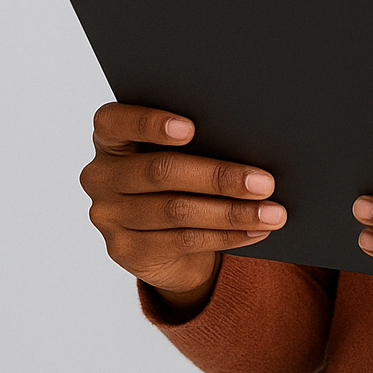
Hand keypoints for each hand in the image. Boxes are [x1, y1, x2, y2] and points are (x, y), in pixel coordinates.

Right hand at [80, 103, 287, 311]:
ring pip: (177, 211)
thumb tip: (251, 137)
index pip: (115, 121)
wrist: (163, 239)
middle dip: (218, 177)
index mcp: (109, 137)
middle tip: (265, 182)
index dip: (150, 123)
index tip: (192, 128)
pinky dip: (228, 235)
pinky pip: (184, 241)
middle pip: (161, 171)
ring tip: (272, 212)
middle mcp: (100, 176)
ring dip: (232, 212)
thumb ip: (198, 140)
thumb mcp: (181, 153)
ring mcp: (109, 216)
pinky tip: (256, 230)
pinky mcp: (125, 251)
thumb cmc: (179, 176)